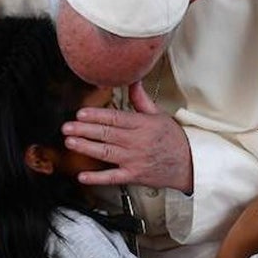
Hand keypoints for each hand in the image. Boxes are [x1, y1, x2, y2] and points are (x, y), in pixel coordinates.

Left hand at [62, 81, 193, 192]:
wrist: (189, 164)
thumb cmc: (173, 139)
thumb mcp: (158, 115)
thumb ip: (141, 99)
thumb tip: (133, 80)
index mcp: (142, 125)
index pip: (115, 118)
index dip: (96, 115)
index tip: (81, 113)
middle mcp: (137, 142)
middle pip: (107, 134)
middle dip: (84, 130)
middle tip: (67, 127)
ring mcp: (134, 160)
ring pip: (106, 153)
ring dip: (86, 147)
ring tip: (70, 142)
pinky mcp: (133, 176)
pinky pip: (113, 177)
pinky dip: (97, 178)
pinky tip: (83, 176)